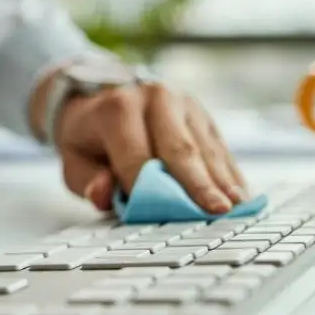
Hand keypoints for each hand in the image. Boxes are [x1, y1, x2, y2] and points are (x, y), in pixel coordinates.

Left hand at [51, 82, 246, 214]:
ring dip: (221, 180)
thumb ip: (87, 181)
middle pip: (179, 149)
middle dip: (198, 184)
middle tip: (217, 211)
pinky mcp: (202, 115)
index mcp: (117, 108)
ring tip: (237, 207)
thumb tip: (104, 193)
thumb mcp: (74, 159)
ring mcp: (184, 103)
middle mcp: (155, 98)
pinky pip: (219, 147)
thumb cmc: (91, 138)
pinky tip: (240, 195)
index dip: (149, 189)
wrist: (103, 101)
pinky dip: (229, 173)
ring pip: (205, 148)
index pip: (136, 156)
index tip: (164, 216)